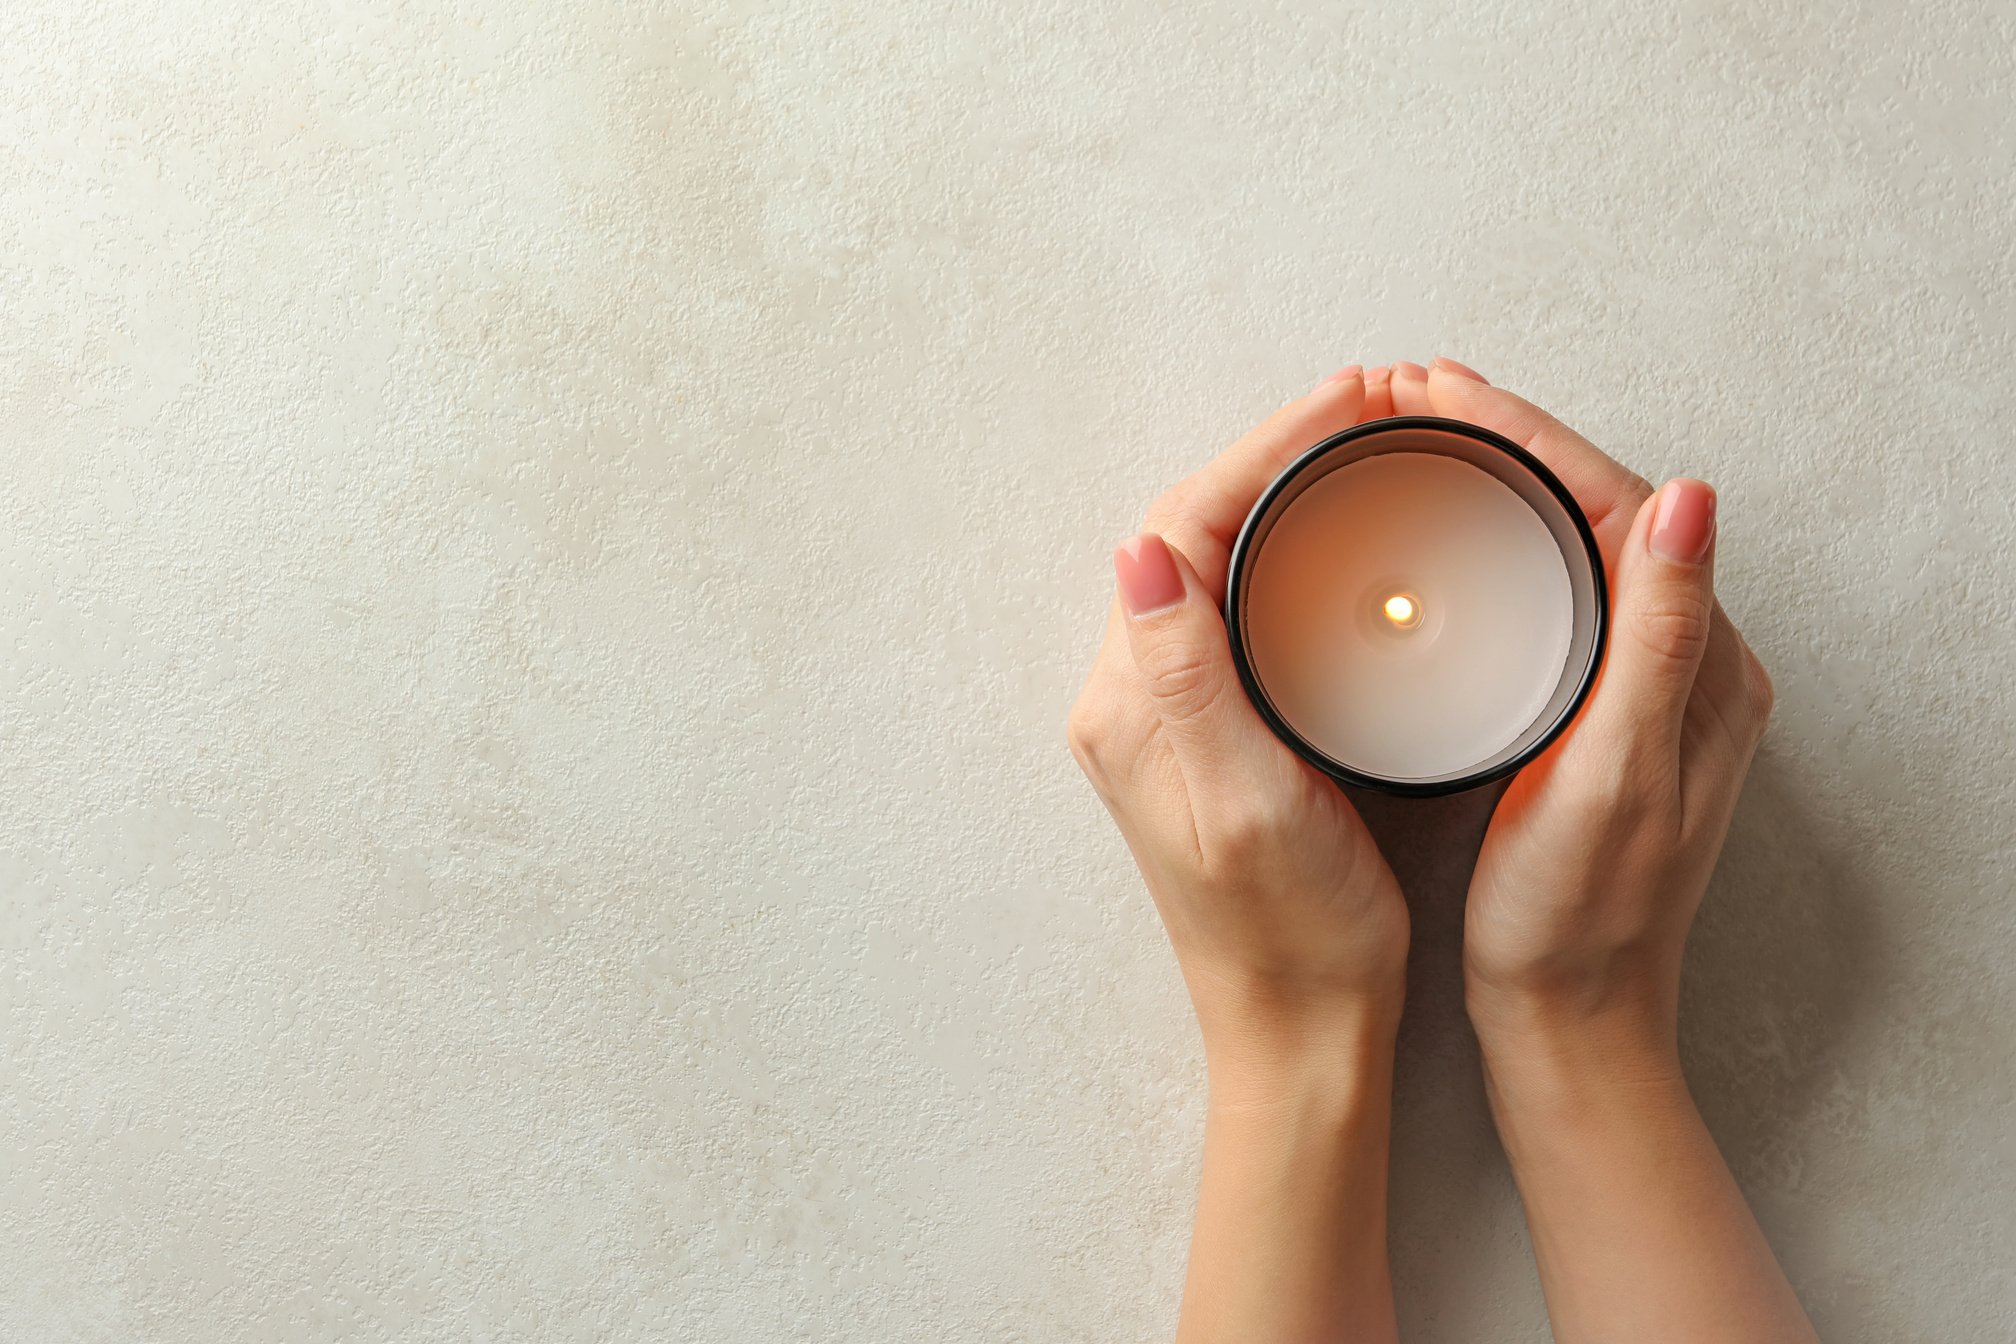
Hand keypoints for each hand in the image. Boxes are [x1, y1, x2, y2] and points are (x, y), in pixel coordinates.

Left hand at [1067, 368, 1410, 1065]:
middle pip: (1190, 531)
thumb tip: (1141, 551)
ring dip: (1277, 495)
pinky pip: (1234, 610)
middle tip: (1366, 408)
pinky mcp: (1208, 735)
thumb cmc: (1291, 934)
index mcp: (1133, 706)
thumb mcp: (1245, 802)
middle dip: (1272, 455)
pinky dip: (1283, 556)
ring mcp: (1169, 717)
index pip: (1181, 530)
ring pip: (1212, 563)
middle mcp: (1133, 701)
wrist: (1301, 1027)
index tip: (1348, 405)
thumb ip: (1189, 677)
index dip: (1264, 452)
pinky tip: (1336, 543)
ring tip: (1357, 448)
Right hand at [1394, 363, 1776, 1055]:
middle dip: (1502, 439)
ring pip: (1566, 544)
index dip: (1528, 436)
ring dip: (1495, 482)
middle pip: (1592, 508)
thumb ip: (1655, 638)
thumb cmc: (1580, 916)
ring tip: (1416, 437)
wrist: (1567, 1016)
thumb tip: (1689, 498)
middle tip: (1408, 395)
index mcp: (1701, 666)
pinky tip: (1444, 535)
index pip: (1619, 504)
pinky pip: (1548, 592)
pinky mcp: (1591, 713)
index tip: (1441, 393)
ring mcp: (1634, 687)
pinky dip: (1495, 545)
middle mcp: (1680, 663)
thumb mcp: (1617, 777)